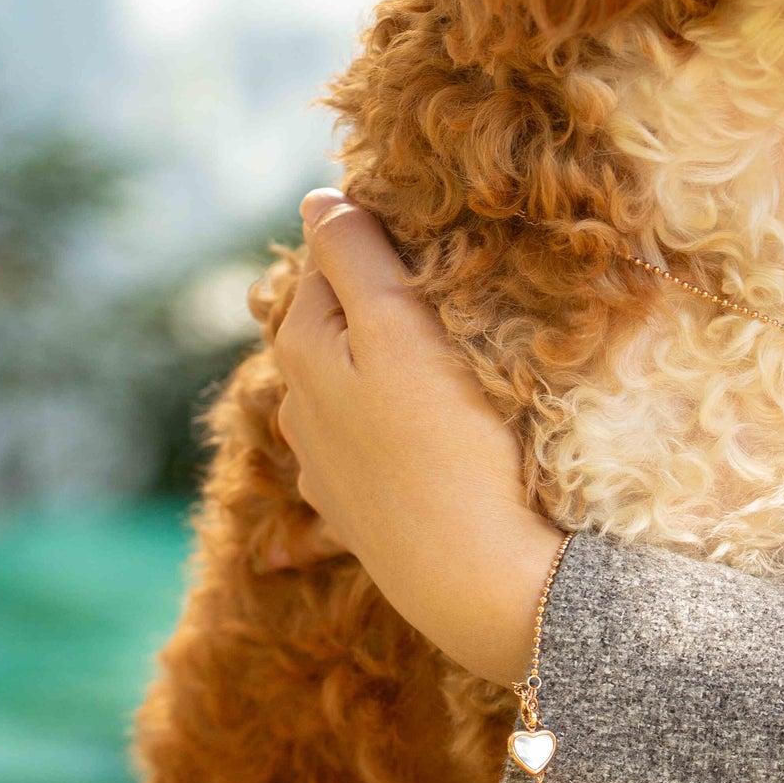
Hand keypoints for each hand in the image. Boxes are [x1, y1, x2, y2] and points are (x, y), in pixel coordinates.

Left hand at [275, 188, 564, 686]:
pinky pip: (366, 456)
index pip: (328, 259)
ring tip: (438, 353)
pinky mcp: (363, 517)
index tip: (428, 228)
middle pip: (333, 325)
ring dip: (378, 364)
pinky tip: (414, 438)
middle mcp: (302, 409)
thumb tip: (317, 199)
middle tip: (441, 281)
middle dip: (372, 299)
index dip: (373, 236)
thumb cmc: (452, 445)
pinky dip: (382, 433)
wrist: (481, 583)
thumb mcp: (398, 331)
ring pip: (347, 389)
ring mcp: (330, 470)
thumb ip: (354, 258)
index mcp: (305, 352)